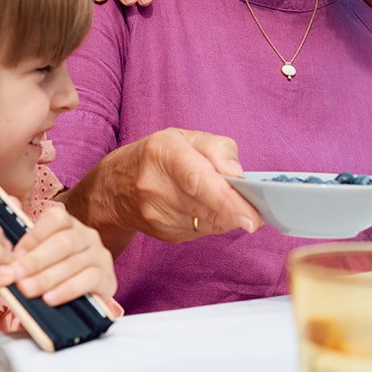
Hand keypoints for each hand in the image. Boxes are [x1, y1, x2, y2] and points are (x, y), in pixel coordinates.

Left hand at [6, 202, 116, 306]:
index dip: (34, 236)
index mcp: (69, 225)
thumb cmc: (51, 280)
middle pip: (63, 241)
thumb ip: (19, 257)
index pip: (55, 218)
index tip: (14, 255)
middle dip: (36, 260)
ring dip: (47, 277)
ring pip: (74, 261)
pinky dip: (67, 289)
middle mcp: (87, 236)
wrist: (77, 306)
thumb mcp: (35, 264)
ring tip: (27, 290)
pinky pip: (90, 279)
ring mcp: (100, 256)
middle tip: (16, 276)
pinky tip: (50, 299)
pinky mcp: (109, 279)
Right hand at [61, 128, 262, 253]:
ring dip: (226, 217)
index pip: (198, 180)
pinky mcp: (162, 234)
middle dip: (236, 211)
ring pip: (207, 223)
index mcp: (163, 152)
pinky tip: (207, 210)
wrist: (114, 187)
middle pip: (207, 206)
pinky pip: (200, 232)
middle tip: (256, 212)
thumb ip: (218, 149)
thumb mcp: (186, 138)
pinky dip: (212, 223)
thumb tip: (239, 177)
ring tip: (229, 204)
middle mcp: (154, 185)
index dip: (227, 201)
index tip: (251, 217)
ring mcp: (155, 214)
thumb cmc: (158, 156)